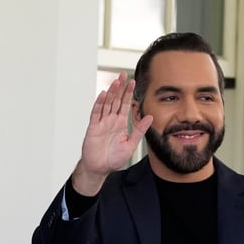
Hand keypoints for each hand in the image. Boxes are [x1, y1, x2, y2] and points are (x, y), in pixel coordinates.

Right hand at [71, 73, 152, 195]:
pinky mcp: (93, 128)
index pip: (124, 104)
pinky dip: (99, 104)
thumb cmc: (113, 158)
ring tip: (115, 81)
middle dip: (119, 87)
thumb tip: (149, 117)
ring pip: (106, 104)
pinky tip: (103, 95)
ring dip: (110, 92)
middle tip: (123, 74)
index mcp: (120, 123)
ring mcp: (101, 123)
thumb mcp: (131, 144)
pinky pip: (96, 113)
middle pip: (115, 100)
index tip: (132, 81)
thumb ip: (139, 130)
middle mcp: (110, 120)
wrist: (100, 168)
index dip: (128, 93)